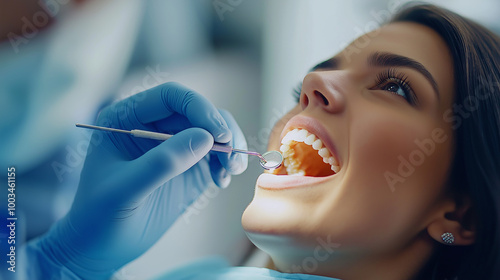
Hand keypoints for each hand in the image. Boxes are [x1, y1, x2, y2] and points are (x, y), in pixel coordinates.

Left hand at [31, 82, 247, 278]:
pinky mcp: (187, 166)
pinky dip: (225, 162)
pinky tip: (221, 181)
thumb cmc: (100, 216)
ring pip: (211, 129)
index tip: (219, 134)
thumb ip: (163, 162)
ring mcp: (171, 145)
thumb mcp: (126, 190)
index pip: (171, 97)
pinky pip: (215, 152)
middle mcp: (152, 125)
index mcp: (127, 118)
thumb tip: (206, 137)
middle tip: (231, 159)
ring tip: (232, 171)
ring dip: (229, 146)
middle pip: (198, 111)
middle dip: (220, 131)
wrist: (101, 247)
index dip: (199, 108)